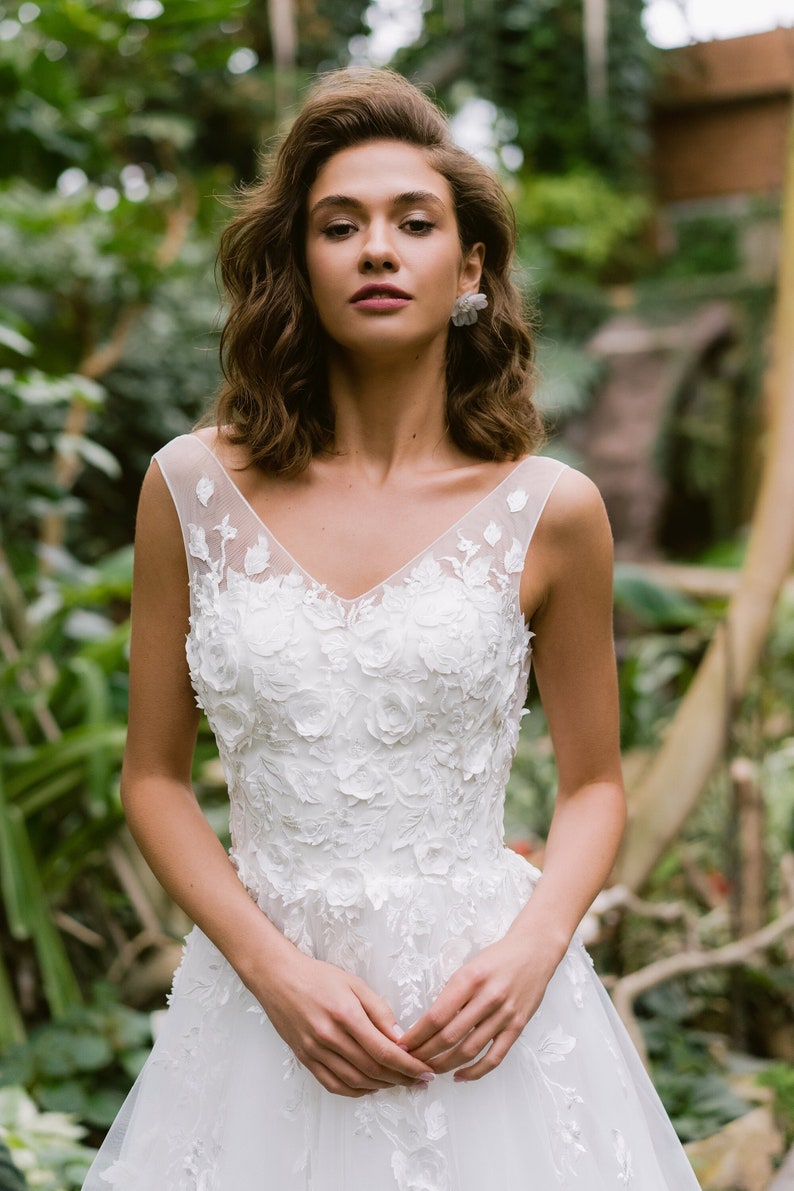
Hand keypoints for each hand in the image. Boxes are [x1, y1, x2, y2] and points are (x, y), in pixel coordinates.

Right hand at [256, 951, 435, 1097]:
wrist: (278, 978)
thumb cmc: (318, 977)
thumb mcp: (354, 983)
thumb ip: (379, 1010)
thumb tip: (401, 1037)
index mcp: (346, 1014)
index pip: (384, 1051)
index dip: (408, 1066)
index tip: (425, 1071)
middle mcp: (329, 1036)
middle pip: (372, 1070)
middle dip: (401, 1079)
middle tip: (418, 1080)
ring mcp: (315, 1051)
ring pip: (355, 1081)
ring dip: (382, 1087)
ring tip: (399, 1083)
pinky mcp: (305, 1059)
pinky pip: (333, 1085)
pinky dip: (355, 1091)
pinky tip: (370, 1087)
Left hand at [396, 936, 557, 1082]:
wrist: (534, 951)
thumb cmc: (496, 958)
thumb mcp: (468, 966)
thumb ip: (452, 993)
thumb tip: (427, 1023)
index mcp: (470, 979)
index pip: (437, 1015)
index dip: (417, 1034)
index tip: (403, 1044)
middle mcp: (488, 998)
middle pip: (450, 1036)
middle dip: (426, 1053)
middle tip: (410, 1061)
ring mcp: (505, 1015)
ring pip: (470, 1051)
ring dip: (445, 1065)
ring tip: (429, 1070)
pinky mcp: (518, 1027)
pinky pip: (494, 1058)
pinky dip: (475, 1072)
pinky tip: (459, 1076)